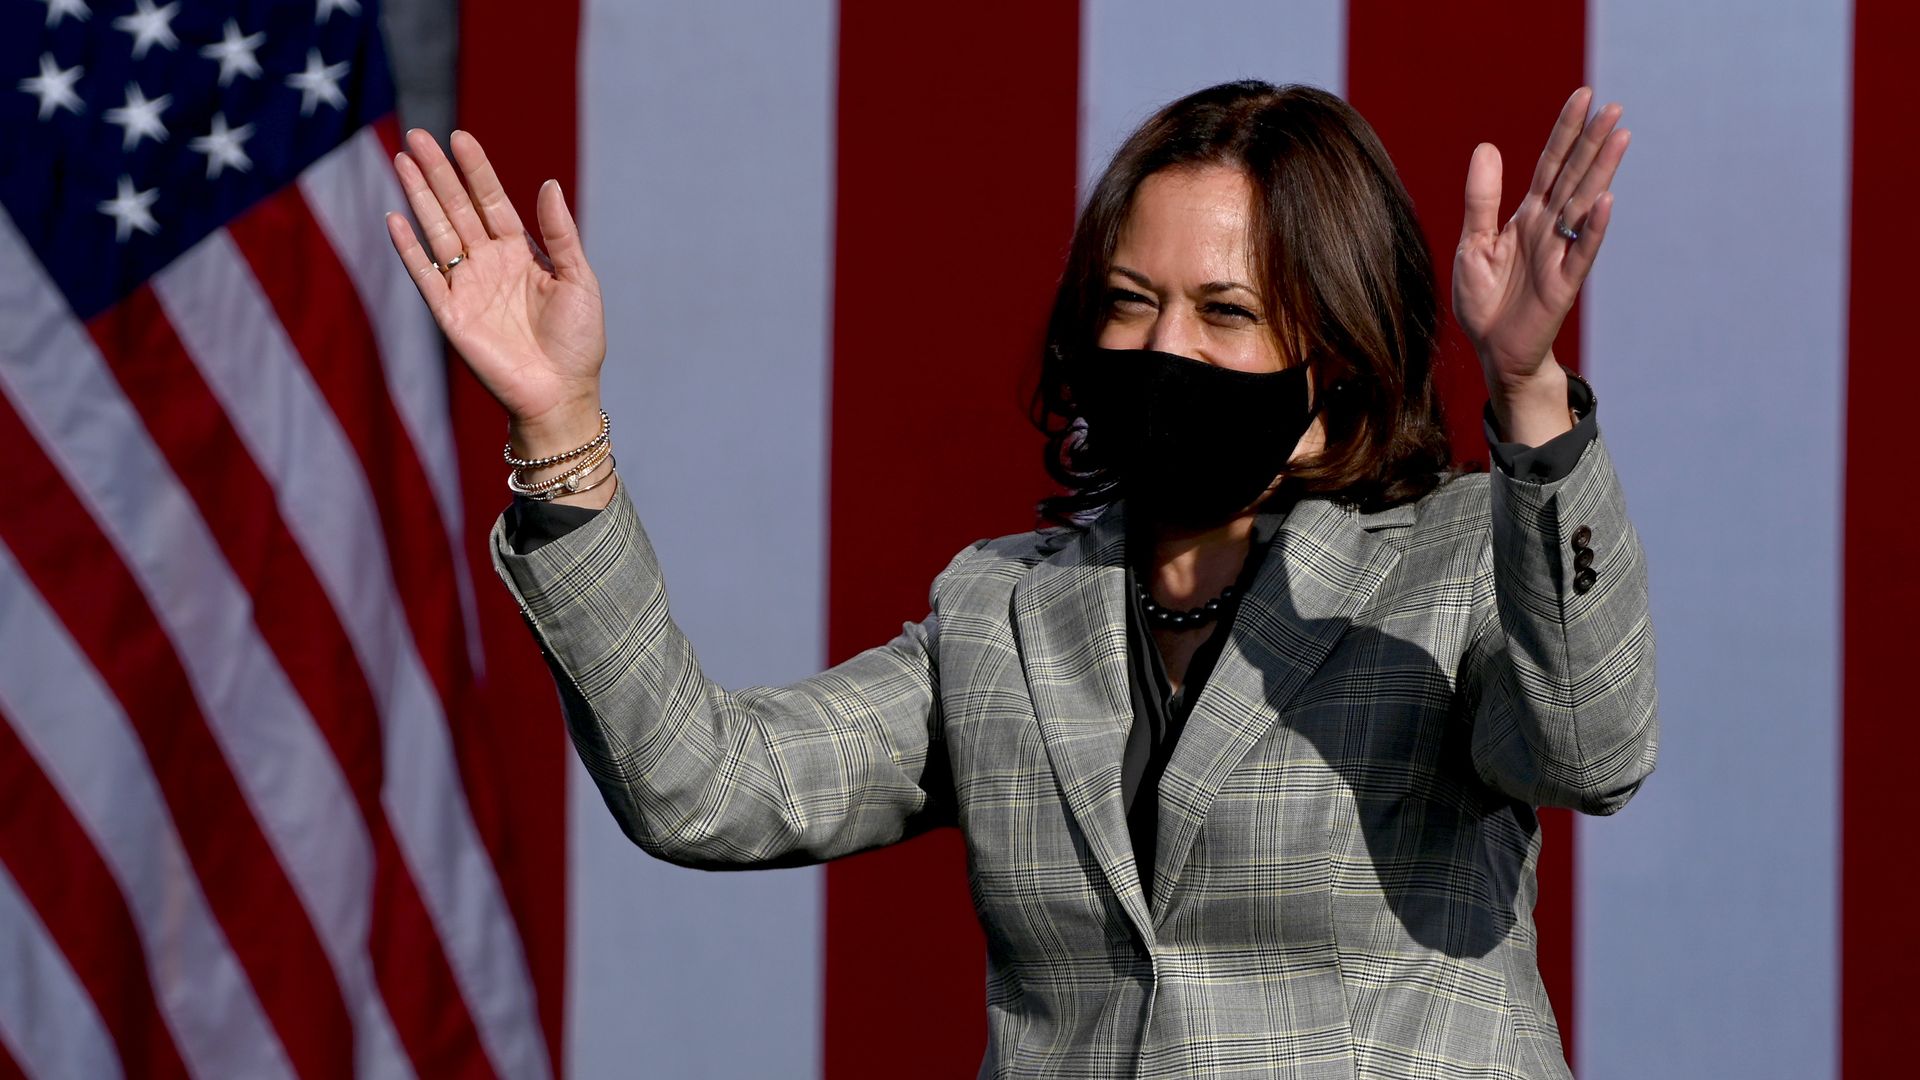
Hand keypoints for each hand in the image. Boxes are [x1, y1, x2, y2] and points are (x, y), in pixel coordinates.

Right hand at [385, 129, 605, 450]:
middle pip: (457, 208)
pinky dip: (409, 248)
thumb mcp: (579, 280)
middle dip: (438, 172)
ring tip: (402, 160)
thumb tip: (548, 184)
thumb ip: (560, 234)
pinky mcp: (450, 314)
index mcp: (520, 254)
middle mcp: (489, 265)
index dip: (476, 170)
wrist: (561, 393)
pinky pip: (425, 275)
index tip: (460, 137)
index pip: (491, 201)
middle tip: (417, 136)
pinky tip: (396, 218)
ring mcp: (466, 287)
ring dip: (419, 197)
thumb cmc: (577, 341)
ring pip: (437, 232)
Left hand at [1454, 87, 1629, 394]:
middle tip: (1613, 106)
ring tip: (1620, 136)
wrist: (1494, 351)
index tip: (1584, 96)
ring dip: (1602, 171)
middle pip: (1573, 177)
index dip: (1565, 132)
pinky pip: (1582, 252)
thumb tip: (1488, 146)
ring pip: (1584, 205)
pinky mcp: (1564, 284)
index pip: (1550, 165)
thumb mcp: (1473, 243)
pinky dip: (1594, 228)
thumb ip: (1482, 199)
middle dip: (1591, 142)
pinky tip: (1606, 200)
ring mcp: (1559, 254)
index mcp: (1527, 217)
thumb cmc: (1485, 299)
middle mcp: (1548, 229)